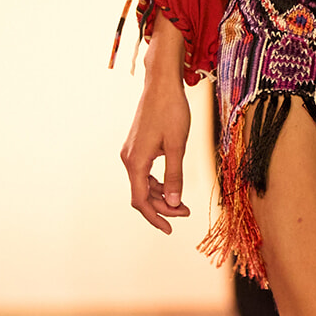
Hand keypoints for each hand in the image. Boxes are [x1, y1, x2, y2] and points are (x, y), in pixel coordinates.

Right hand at [120, 22, 191, 232]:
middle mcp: (129, 159)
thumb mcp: (178, 146)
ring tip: (183, 202)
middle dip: (163, 207)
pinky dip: (157, 182)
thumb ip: (174, 175)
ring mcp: (131, 152)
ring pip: (143, 184)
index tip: (170, 229)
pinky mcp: (137, 146)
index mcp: (136, 162)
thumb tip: (174, 202)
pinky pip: (144, 172)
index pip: (141, 201)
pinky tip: (172, 184)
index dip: (155, 217)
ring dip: (161, 195)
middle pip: (142, 194)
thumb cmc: (171, 112)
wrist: (162, 85)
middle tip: (187, 212)